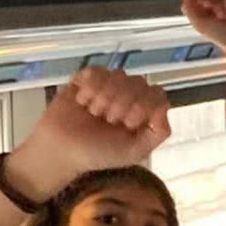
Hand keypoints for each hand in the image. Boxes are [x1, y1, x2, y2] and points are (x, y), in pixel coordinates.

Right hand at [5, 68, 170, 196]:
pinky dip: (90, 88)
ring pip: (118, 75)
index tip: (128, 123)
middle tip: (108, 120)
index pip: (156, 93)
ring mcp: (108, 85)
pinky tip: (82, 102)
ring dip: (105, 97)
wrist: (61, 151)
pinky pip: (96, 71)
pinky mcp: (86, 78)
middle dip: (122, 103)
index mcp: (143, 111)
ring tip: (94, 113)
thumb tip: (164, 105)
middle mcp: (128, 95)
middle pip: (138, 82)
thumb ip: (158, 131)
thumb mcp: (134, 151)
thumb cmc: (98, 153)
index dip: (143, 105)